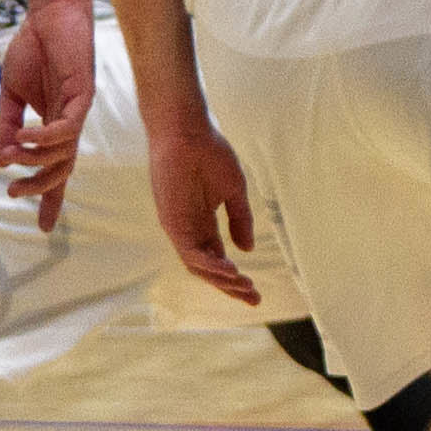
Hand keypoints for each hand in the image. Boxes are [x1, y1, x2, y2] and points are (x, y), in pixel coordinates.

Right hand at [0, 0, 95, 231]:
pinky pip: (69, 126)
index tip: (44, 229)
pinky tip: (27, 134)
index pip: (54, 168)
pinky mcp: (84, 93)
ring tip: (12, 155)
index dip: (49, 198)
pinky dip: (47, 136)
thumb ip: (6, 126)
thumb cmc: (33, 50)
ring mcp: (79, 110)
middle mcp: (70, 123)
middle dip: (40, 187)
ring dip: (36, 158)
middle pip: (63, 169)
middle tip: (13, 192)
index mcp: (54, 126)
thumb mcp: (11, 94)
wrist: (49, 14)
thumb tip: (0, 160)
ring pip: (65, 151)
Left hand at [145, 105, 265, 300]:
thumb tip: (247, 249)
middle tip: (254, 299)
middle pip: (207, 269)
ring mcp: (179, 227)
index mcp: (203, 223)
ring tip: (245, 285)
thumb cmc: (209, 153)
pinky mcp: (172, 222)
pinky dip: (210, 265)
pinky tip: (230, 270)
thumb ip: (240, 220)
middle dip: (230, 288)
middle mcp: (189, 230)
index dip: (235, 279)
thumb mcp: (233, 191)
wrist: (187, 131)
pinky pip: (191, 253)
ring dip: (221, 280)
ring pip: (198, 266)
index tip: (257, 292)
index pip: (218, 259)